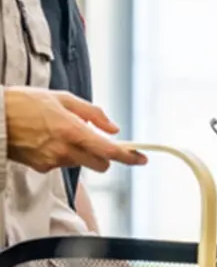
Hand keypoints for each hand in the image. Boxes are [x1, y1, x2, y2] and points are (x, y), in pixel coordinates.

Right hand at [4, 88, 146, 172]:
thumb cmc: (25, 103)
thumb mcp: (63, 99)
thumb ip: (93, 114)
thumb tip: (114, 129)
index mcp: (72, 131)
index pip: (109, 151)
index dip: (129, 157)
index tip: (141, 158)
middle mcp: (64, 150)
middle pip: (100, 165)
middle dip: (104, 156)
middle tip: (98, 141)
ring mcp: (51, 161)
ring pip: (81, 163)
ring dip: (81, 153)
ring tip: (61, 133)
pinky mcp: (40, 168)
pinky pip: (62, 163)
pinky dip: (63, 154)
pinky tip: (48, 140)